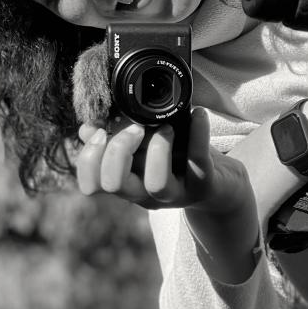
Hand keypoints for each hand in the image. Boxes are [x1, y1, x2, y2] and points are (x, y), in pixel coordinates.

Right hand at [76, 107, 252, 214]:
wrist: (220, 184)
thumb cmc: (176, 161)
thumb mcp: (143, 149)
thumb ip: (116, 139)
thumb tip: (87, 127)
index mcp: (126, 183)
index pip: (91, 185)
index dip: (89, 159)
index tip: (100, 132)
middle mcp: (145, 194)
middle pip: (114, 184)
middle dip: (118, 149)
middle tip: (135, 128)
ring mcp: (175, 194)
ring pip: (155, 184)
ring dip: (158, 148)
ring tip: (166, 127)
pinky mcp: (203, 186)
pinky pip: (198, 161)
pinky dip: (198, 133)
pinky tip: (198, 114)